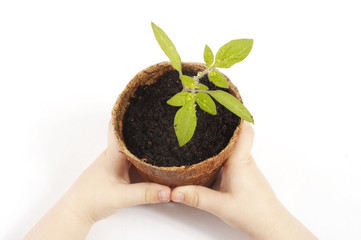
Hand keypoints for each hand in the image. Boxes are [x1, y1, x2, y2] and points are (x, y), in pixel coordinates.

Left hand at [24, 121, 170, 239]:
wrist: (77, 212)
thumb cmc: (92, 200)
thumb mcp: (122, 197)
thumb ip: (146, 194)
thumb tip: (169, 191)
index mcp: (114, 154)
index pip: (119, 125)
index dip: (129, 112)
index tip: (141, 102)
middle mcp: (114, 155)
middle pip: (129, 134)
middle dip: (143, 126)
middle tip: (160, 117)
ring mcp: (115, 163)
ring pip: (132, 148)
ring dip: (144, 142)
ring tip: (162, 135)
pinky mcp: (117, 173)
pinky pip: (133, 160)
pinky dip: (143, 157)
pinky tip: (153, 160)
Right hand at [171, 122, 316, 239]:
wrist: (272, 227)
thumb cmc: (254, 214)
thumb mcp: (221, 206)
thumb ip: (197, 197)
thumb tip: (175, 191)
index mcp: (240, 161)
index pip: (243, 130)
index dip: (235, 115)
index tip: (223, 103)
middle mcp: (244, 160)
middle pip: (234, 135)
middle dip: (220, 126)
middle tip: (204, 116)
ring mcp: (245, 168)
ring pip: (232, 147)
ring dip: (220, 140)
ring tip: (201, 134)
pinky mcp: (243, 176)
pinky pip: (231, 158)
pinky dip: (221, 153)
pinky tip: (208, 158)